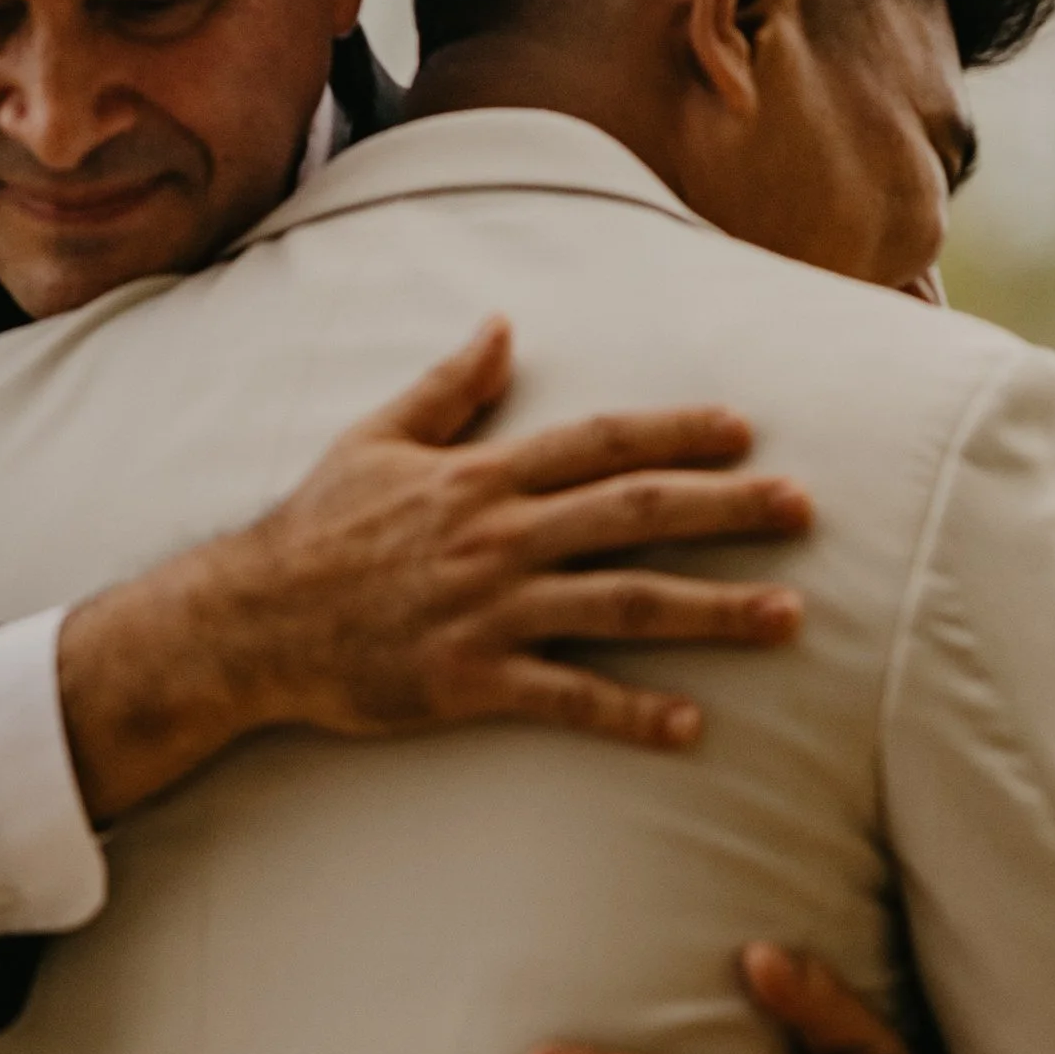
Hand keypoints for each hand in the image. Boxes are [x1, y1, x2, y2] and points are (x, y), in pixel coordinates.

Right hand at [57, 318, 810, 820]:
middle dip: (727, 510)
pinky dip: (630, 714)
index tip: (745, 432)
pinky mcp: (471, 679)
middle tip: (804, 509)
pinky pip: (567, 697)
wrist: (250, 621)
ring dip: (712, 611)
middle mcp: (499, 536)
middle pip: (635, 516)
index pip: (600, 444)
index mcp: (483, 475)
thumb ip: (449, 387)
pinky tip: (690, 725)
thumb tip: (502, 327)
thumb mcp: (376, 438)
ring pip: (623, 605)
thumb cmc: (317, 530)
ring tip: (786, 617)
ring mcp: (489, 609)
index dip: (676, 434)